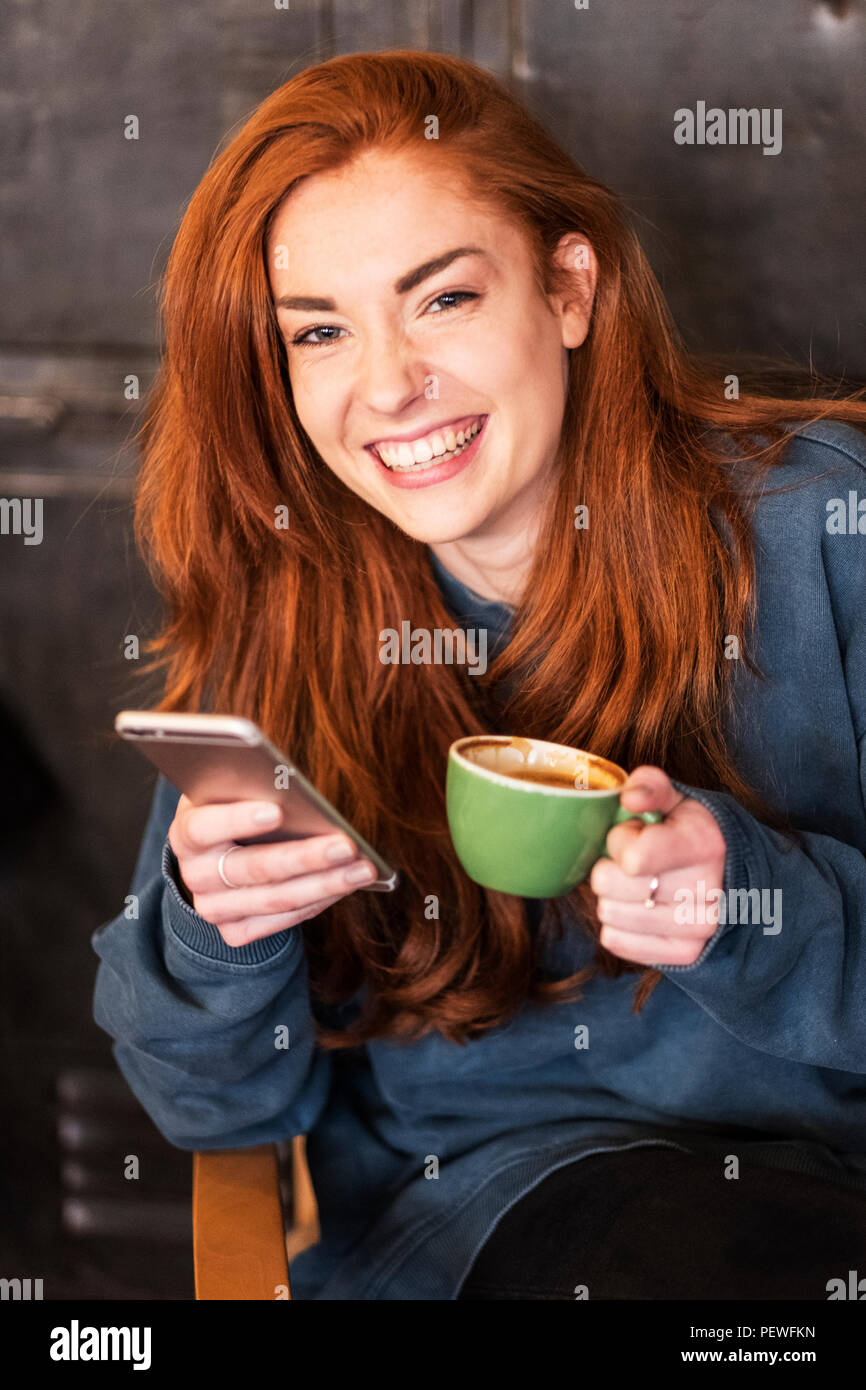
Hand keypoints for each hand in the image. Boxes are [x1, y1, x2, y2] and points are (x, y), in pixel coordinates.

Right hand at [167, 795, 378, 947]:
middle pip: (252, 869)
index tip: (277, 810)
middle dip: (304, 857)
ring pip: (275, 900)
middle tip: (346, 845)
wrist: (216, 853)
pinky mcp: (234, 930)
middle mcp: (195, 875)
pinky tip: (346, 884)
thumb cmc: (235, 805)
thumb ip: (254, 784)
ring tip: (363, 869)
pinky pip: (282, 921)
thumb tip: (296, 784)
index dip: (237, 820)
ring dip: (325, 884)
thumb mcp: (234, 788)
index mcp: (187, 832)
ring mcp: (214, 907)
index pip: (205, 828)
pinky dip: (318, 902)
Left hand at [587, 766, 726, 965]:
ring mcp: (700, 927)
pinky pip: (616, 941)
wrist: (738, 878)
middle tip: (633, 860)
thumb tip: (629, 797)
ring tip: (636, 883)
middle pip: (611, 886)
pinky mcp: (686, 953)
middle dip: (609, 866)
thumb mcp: (680, 801)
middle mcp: (708, 890)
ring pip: (609, 914)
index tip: (632, 833)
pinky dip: (617, 923)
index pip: (633, 858)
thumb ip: (651, 787)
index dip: (619, 840)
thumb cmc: (696, 833)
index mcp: (705, 844)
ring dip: (611, 896)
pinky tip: (636, 907)